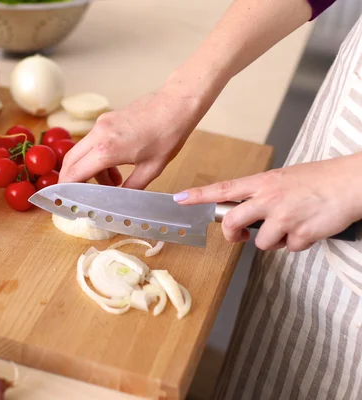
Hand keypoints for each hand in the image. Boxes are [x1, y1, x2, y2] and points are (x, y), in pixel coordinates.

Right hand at [59, 79, 208, 189]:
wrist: (176, 104)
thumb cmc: (168, 134)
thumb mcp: (151, 169)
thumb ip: (132, 188)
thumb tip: (120, 202)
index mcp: (107, 150)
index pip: (75, 173)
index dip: (67, 190)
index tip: (67, 200)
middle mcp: (98, 135)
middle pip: (70, 161)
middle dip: (71, 179)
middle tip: (81, 195)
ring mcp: (100, 125)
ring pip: (81, 151)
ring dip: (89, 169)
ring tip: (113, 182)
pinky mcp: (105, 119)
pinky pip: (92, 142)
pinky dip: (96, 156)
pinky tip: (116, 165)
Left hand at [174, 155, 361, 251]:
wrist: (352, 183)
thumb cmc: (320, 179)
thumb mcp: (284, 179)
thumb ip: (262, 193)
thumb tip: (248, 211)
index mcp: (263, 182)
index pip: (223, 189)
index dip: (199, 195)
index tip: (179, 199)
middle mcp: (269, 199)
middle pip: (232, 223)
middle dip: (232, 234)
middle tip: (240, 236)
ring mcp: (284, 218)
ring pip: (261, 243)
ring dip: (274, 241)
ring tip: (292, 225)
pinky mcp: (300, 234)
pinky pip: (289, 249)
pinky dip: (298, 244)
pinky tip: (309, 228)